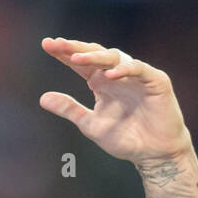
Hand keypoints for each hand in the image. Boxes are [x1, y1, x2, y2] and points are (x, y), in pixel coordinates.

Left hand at [39, 38, 192, 163]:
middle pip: (95, 54)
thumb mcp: (90, 124)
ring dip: (96, 56)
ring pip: (115, 57)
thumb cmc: (125, 139)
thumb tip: (42, 98)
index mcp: (101, 82)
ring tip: (76, 58)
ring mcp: (136, 76)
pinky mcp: (155, 80)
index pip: (80, 63)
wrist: (153, 155)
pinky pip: (139, 69)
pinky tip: (109, 74)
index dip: (63, 53)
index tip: (46, 44)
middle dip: (75, 48)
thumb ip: (69, 109)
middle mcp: (117, 74)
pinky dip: (124, 70)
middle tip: (57, 43)